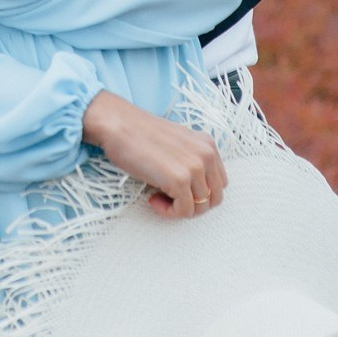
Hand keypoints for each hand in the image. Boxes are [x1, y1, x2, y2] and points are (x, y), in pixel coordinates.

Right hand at [81, 90, 226, 218]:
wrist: (117, 124)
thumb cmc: (140, 134)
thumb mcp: (177, 143)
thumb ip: (192, 161)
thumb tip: (194, 190)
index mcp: (207, 144)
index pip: (220, 183)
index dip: (200, 193)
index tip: (180, 190)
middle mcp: (206, 155)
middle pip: (214, 199)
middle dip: (193, 204)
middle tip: (170, 198)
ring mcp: (194, 168)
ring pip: (200, 208)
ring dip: (178, 209)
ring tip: (157, 196)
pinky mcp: (179, 180)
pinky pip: (184, 212)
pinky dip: (168, 212)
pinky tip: (153, 199)